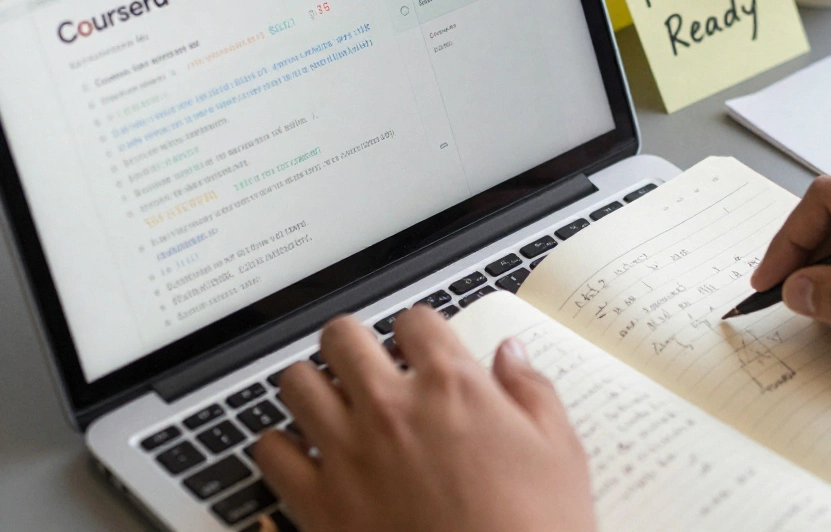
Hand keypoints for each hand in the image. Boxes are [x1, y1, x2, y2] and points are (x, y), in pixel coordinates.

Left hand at [254, 306, 596, 531]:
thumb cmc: (535, 530)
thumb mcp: (559, 453)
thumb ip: (532, 392)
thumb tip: (512, 355)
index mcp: (453, 387)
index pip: (416, 320)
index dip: (420, 330)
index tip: (422, 347)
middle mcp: (392, 409)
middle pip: (342, 337)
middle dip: (355, 344)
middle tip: (368, 364)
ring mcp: (348, 453)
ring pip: (296, 384)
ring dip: (314, 388)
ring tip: (332, 404)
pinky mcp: (316, 503)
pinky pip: (270, 452)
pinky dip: (283, 449)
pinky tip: (307, 458)